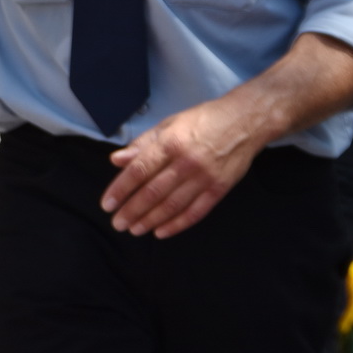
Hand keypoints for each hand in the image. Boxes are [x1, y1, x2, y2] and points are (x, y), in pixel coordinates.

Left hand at [103, 99, 259, 238]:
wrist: (245, 120)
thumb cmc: (202, 120)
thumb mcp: (169, 124)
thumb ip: (142, 144)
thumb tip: (117, 160)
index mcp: (170, 143)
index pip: (138, 170)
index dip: (120, 189)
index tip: (107, 204)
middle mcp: (186, 162)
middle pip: (153, 192)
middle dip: (132, 210)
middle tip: (117, 223)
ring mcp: (204, 177)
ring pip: (172, 205)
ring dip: (150, 220)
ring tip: (134, 229)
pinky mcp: (219, 189)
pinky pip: (195, 212)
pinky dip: (177, 224)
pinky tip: (161, 232)